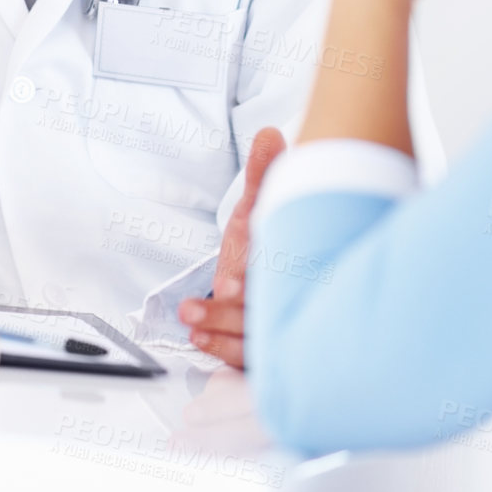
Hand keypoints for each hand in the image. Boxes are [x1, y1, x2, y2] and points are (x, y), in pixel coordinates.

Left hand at [178, 127, 285, 368]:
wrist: (276, 261)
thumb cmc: (269, 234)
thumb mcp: (263, 204)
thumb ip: (265, 173)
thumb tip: (269, 135)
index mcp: (300, 265)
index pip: (285, 279)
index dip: (259, 283)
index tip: (233, 285)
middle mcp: (294, 300)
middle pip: (268, 316)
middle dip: (233, 316)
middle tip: (200, 308)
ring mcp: (281, 326)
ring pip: (256, 339)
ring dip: (221, 331)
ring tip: (190, 318)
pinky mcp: (263, 346)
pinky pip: (247, 356)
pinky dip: (222, 348)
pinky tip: (198, 336)